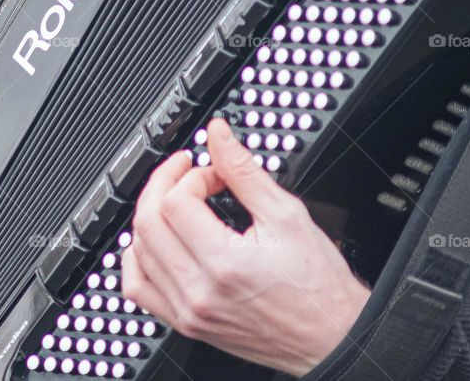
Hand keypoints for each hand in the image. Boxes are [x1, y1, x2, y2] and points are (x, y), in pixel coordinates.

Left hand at [122, 119, 369, 377]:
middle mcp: (198, 292)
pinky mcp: (185, 323)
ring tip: (173, 202)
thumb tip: (218, 135)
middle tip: (184, 172)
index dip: (190, 176)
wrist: (332, 335)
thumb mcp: (286, 214)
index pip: (176, 203)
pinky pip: (138, 288)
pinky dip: (137, 259)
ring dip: (149, 217)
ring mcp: (187, 312)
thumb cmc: (318, 285)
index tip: (212, 173)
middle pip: (148, 224)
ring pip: (137, 253)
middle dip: (161, 186)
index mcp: (224, 264)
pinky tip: (154, 242)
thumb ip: (244, 171)